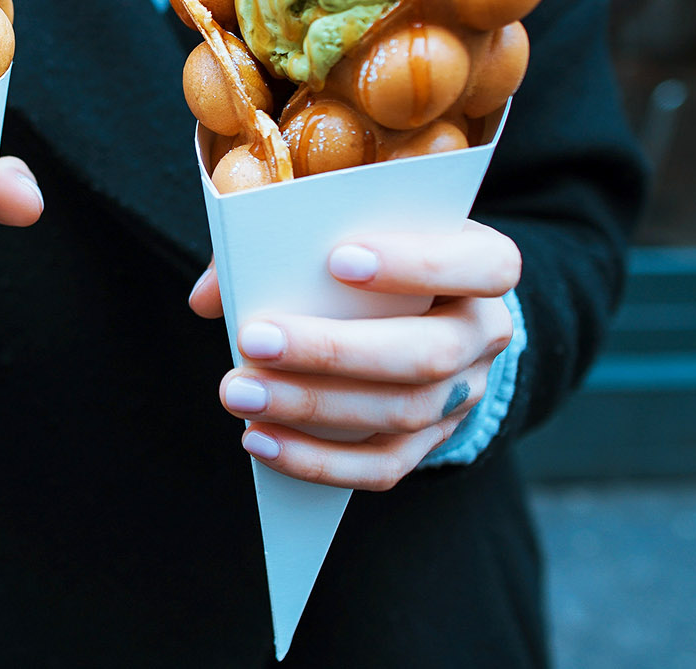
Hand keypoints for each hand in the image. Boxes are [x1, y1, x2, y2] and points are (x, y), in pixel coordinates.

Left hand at [188, 221, 518, 489]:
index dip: (417, 264)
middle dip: (334, 351)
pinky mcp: (430, 442)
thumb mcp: (341, 229)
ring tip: (239, 393)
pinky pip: (382, 467)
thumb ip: (278, 242)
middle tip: (253, 340)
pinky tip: (259, 441)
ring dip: (311, 407)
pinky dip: (317, 460)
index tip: (336, 259)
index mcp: (481, 264)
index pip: (483, 265)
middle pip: (427, 353)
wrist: (413, 310)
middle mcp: (485, 333)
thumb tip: (210, 297)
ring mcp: (464, 394)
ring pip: (401, 414)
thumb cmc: (366, 255)